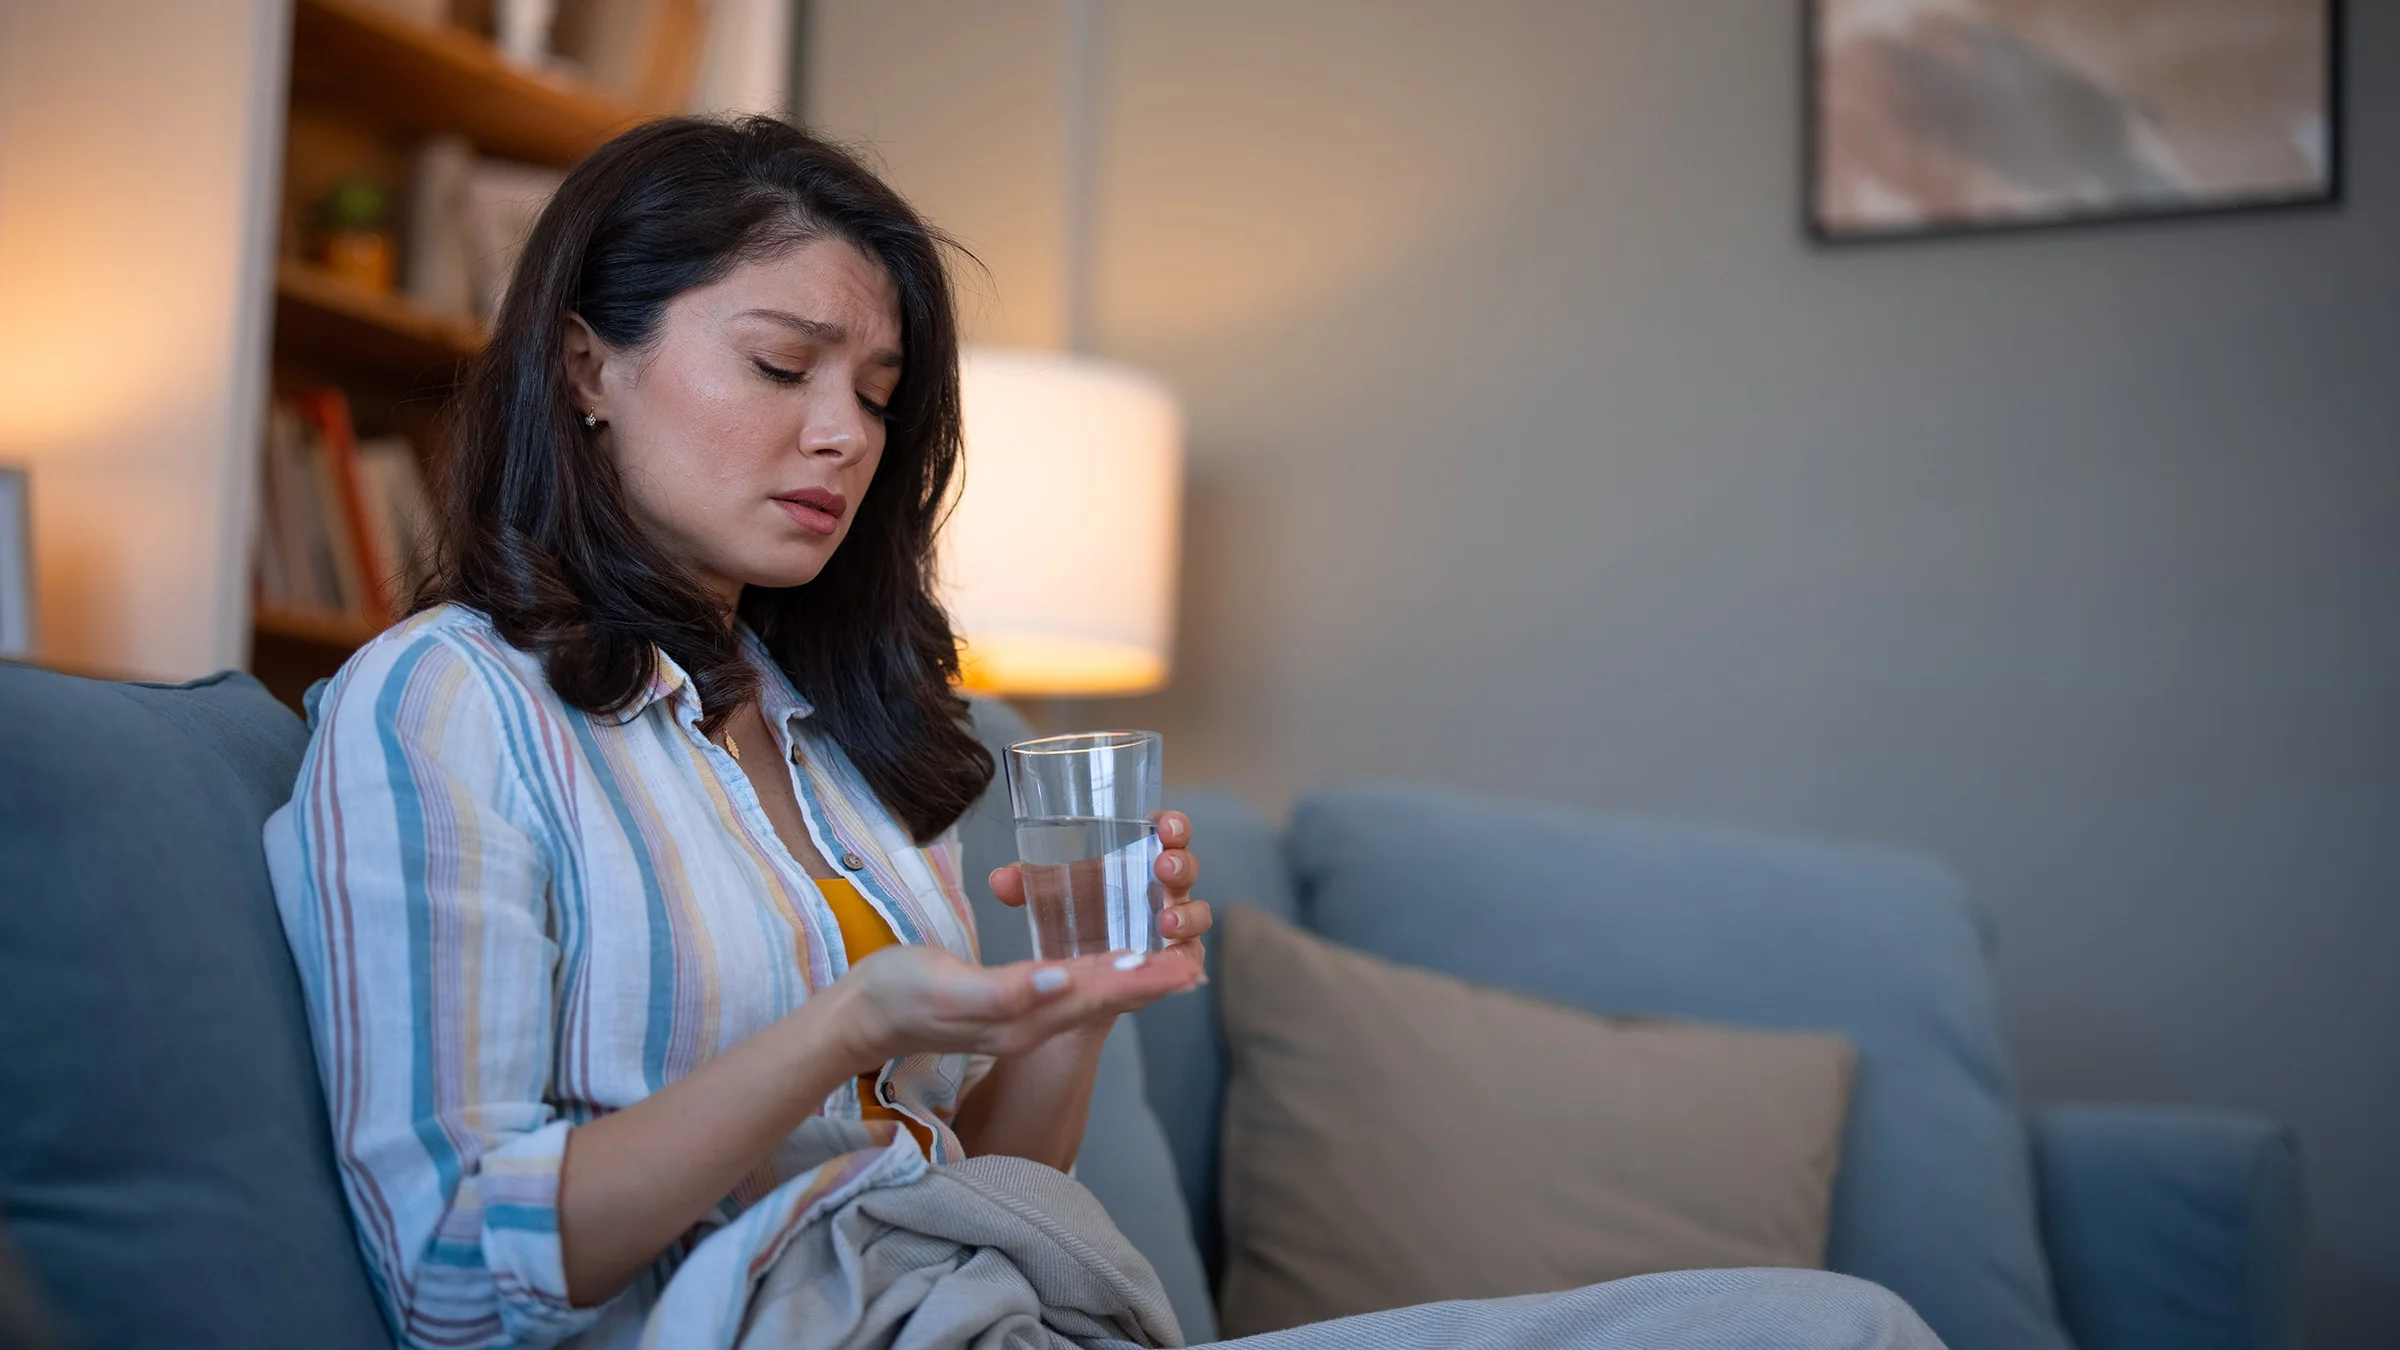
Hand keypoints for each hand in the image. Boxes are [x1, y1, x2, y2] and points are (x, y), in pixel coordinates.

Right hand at [832, 942, 1199, 1067]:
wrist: (858, 1019)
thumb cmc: (894, 993)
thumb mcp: (945, 986)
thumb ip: (1004, 991)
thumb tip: (1060, 983)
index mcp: (1022, 1018)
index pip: (1094, 996)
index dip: (1139, 980)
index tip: (1180, 965)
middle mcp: (1029, 1024)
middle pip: (1102, 1001)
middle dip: (1151, 983)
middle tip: (1195, 966)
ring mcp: (1019, 1021)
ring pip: (1089, 999)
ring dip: (1134, 983)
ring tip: (1174, 969)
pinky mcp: (1007, 1009)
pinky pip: (1066, 994)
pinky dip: (1099, 979)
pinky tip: (1114, 969)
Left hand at [989, 809, 1211, 983]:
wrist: (1076, 973)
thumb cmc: (1072, 917)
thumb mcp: (1048, 896)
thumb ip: (1025, 885)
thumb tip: (1001, 879)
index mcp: (1139, 861)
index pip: (1166, 833)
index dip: (1173, 824)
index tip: (1164, 823)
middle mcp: (1161, 890)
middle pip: (1185, 867)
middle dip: (1181, 863)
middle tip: (1163, 866)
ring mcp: (1172, 926)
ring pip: (1197, 912)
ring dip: (1186, 913)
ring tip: (1165, 921)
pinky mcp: (1172, 962)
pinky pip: (1190, 957)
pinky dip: (1185, 956)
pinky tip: (1171, 955)